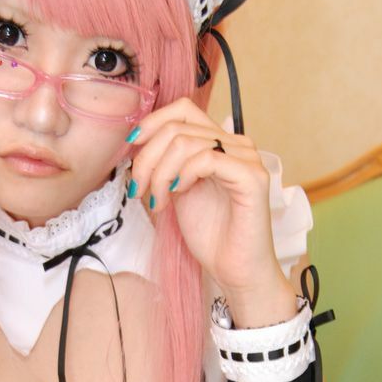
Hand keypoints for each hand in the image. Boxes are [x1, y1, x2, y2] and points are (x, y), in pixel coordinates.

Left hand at [127, 97, 295, 316]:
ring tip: (157, 201)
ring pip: (188, 142)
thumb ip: (164, 163)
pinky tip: (177, 195)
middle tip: (138, 189)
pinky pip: (208, 159)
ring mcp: (247, 159)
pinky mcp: (252, 178)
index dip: (152, 122)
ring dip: (160, 172)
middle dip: (148, 156)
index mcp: (220, 143)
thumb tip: (134, 142)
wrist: (235, 270)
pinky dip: (183, 175)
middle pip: (179, 125)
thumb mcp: (176, 190)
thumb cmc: (210, 236)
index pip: (183, 110)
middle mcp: (236, 144)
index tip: (130, 148)